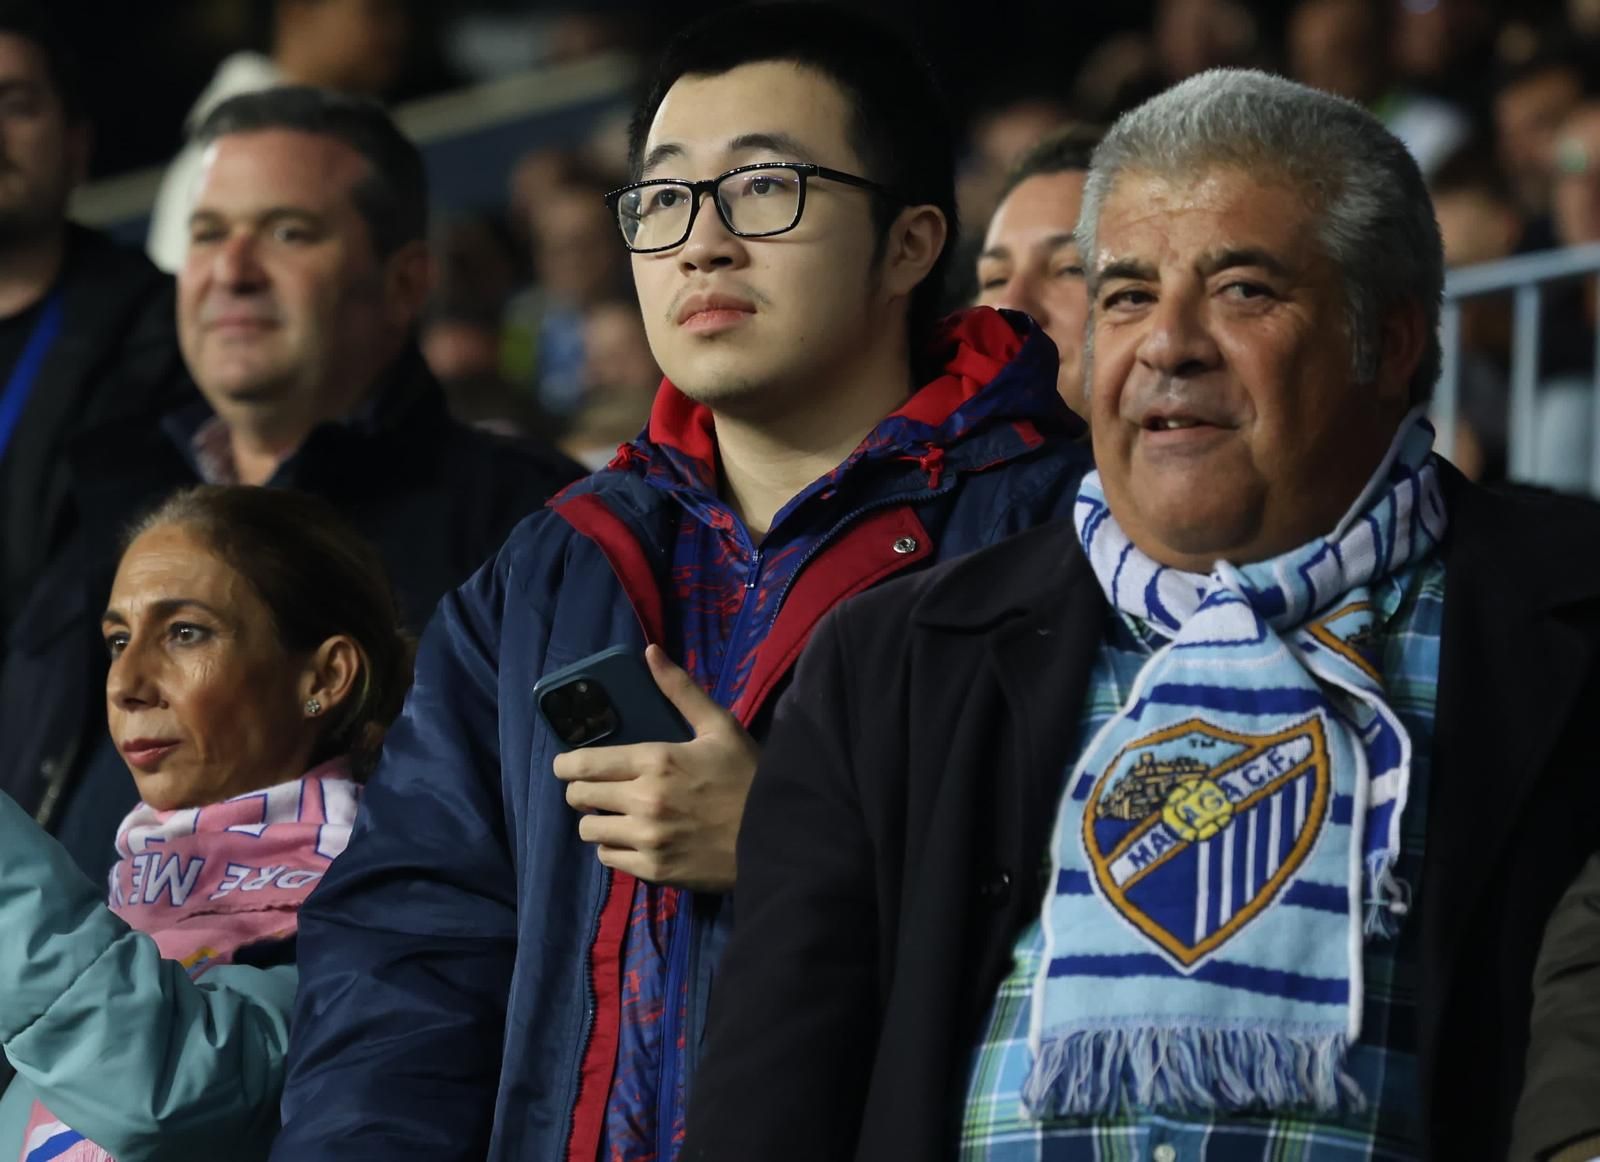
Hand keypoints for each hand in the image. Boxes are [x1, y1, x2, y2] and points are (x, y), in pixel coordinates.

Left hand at [553, 645, 759, 891]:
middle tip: (598, 789)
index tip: (568, 766)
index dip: (566, 765)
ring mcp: (647, 838)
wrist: (776, 834)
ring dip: (597, 821)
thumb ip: (680, 690)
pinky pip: (609, 859)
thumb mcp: (719, 726)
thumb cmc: (747, 776)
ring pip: (589, 831)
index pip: (583, 765)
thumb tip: (649, 652)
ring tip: (616, 815)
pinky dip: (615, 848)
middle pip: (579, 797)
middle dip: (582, 791)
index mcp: (656, 760)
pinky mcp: (654, 869)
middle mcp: (644, 800)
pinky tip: (633, 838)